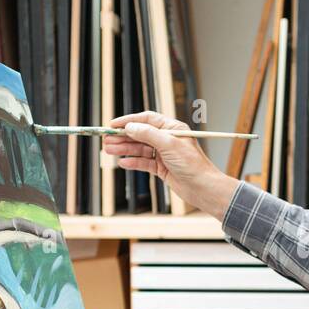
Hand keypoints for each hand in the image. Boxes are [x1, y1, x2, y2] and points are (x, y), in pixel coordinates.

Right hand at [102, 110, 239, 219]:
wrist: (203, 188)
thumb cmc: (192, 164)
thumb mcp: (169, 145)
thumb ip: (148, 134)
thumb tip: (130, 127)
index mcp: (172, 128)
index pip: (147, 120)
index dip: (129, 121)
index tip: (112, 124)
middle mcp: (167, 140)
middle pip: (140, 135)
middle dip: (123, 137)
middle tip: (106, 140)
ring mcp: (164, 154)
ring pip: (140, 149)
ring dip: (124, 149)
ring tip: (109, 150)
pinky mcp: (162, 168)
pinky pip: (144, 163)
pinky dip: (133, 162)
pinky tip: (123, 163)